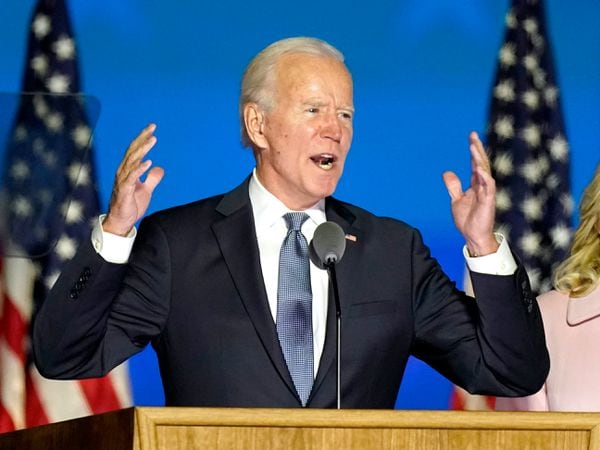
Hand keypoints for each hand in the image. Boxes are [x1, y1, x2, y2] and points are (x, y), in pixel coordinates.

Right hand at [102, 124, 163, 235]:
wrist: (122, 221)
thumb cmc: (131, 205)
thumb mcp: (146, 190)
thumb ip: (152, 179)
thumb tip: (159, 168)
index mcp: (128, 170)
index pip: (135, 150)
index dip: (143, 139)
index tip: (152, 128)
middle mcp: (123, 172)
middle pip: (133, 151)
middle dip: (142, 139)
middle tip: (152, 129)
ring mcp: (123, 181)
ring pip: (132, 161)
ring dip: (142, 150)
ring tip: (152, 141)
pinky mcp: (124, 191)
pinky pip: (132, 178)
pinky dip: (139, 169)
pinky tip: (148, 162)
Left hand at [442, 132, 497, 255]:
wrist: (473, 236)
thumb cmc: (468, 220)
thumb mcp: (456, 199)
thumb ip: (453, 186)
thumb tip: (447, 172)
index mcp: (476, 184)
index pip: (475, 163)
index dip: (473, 150)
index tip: (471, 137)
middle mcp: (483, 186)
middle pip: (481, 163)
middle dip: (477, 149)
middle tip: (473, 135)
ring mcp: (487, 192)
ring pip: (485, 172)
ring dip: (480, 160)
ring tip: (474, 147)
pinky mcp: (489, 201)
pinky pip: (489, 187)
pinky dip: (485, 177)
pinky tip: (480, 169)